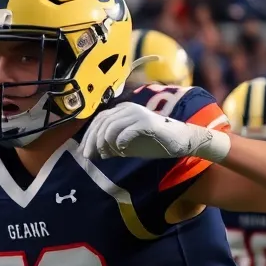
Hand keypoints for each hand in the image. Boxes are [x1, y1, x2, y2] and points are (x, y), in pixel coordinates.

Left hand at [79, 102, 229, 161]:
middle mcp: (128, 108)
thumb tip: (95, 152)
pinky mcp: (147, 122)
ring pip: (111, 127)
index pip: (99, 120)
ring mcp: (138, 113)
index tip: (85, 152)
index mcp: (123, 110)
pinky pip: (126, 132)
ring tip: (107, 155)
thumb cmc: (155, 142)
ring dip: (105, 143)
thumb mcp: (129, 145)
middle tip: (90, 156)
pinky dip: (120, 143)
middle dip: (93, 141)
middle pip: (102, 122)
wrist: (181, 141)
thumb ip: (112, 146)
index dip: (89, 136)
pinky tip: (123, 152)